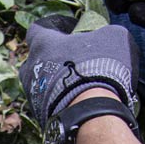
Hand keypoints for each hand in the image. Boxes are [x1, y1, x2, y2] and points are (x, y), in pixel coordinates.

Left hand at [18, 15, 139, 128]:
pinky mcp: (38, 116)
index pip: (38, 29)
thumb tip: (105, 37)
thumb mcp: (114, 37)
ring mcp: (31, 94)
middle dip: (53, 57)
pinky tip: (77, 101)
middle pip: (36, 59)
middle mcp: (30, 69)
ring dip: (55, 81)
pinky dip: (59, 100)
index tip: (69, 30)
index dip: (53, 28)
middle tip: (75, 60)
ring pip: (40, 83)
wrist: (88, 112)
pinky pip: (47, 103)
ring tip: (77, 83)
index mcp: (42, 44)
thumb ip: (105, 32)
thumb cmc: (98, 67)